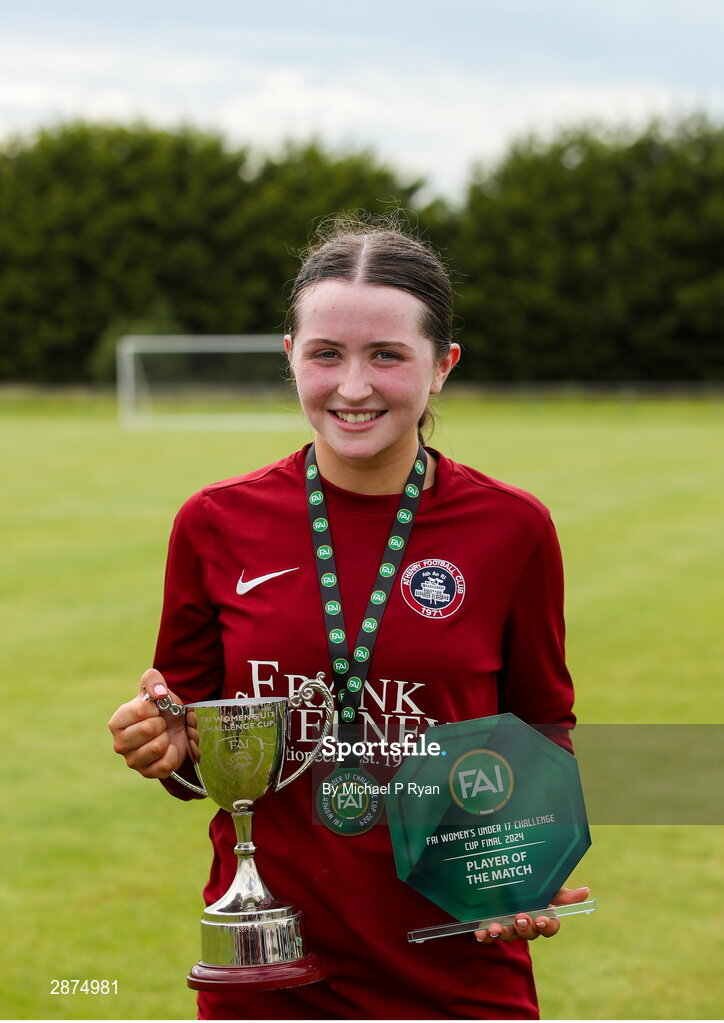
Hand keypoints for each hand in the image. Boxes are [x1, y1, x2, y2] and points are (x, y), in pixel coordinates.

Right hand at [108, 669, 198, 778]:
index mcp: (117, 722)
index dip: (154, 707)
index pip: (140, 711)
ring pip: (157, 747)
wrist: (176, 727)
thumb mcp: (157, 686)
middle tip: (161, 724)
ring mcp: (133, 761)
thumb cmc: (161, 708)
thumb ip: (153, 679)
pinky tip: (169, 748)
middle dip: (162, 723)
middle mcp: (120, 744)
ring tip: (164, 735)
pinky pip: (166, 764)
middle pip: (149, 729)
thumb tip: (159, 693)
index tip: (155, 709)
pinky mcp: (148, 773)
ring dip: (168, 738)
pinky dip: (174, 753)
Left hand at [474, 886, 589, 943]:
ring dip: (503, 933)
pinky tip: (480, 932)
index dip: (547, 926)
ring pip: (508, 935)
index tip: (541, 920)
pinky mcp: (490, 926)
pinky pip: (488, 936)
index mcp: (541, 914)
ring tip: (496, 927)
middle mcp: (526, 924)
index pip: (550, 928)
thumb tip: (586, 891)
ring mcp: (508, 926)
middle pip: (529, 933)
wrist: (499, 874)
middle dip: (525, 928)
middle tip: (520, 918)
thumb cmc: (529, 883)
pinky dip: (485, 936)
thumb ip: (561, 891)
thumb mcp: (544, 883)